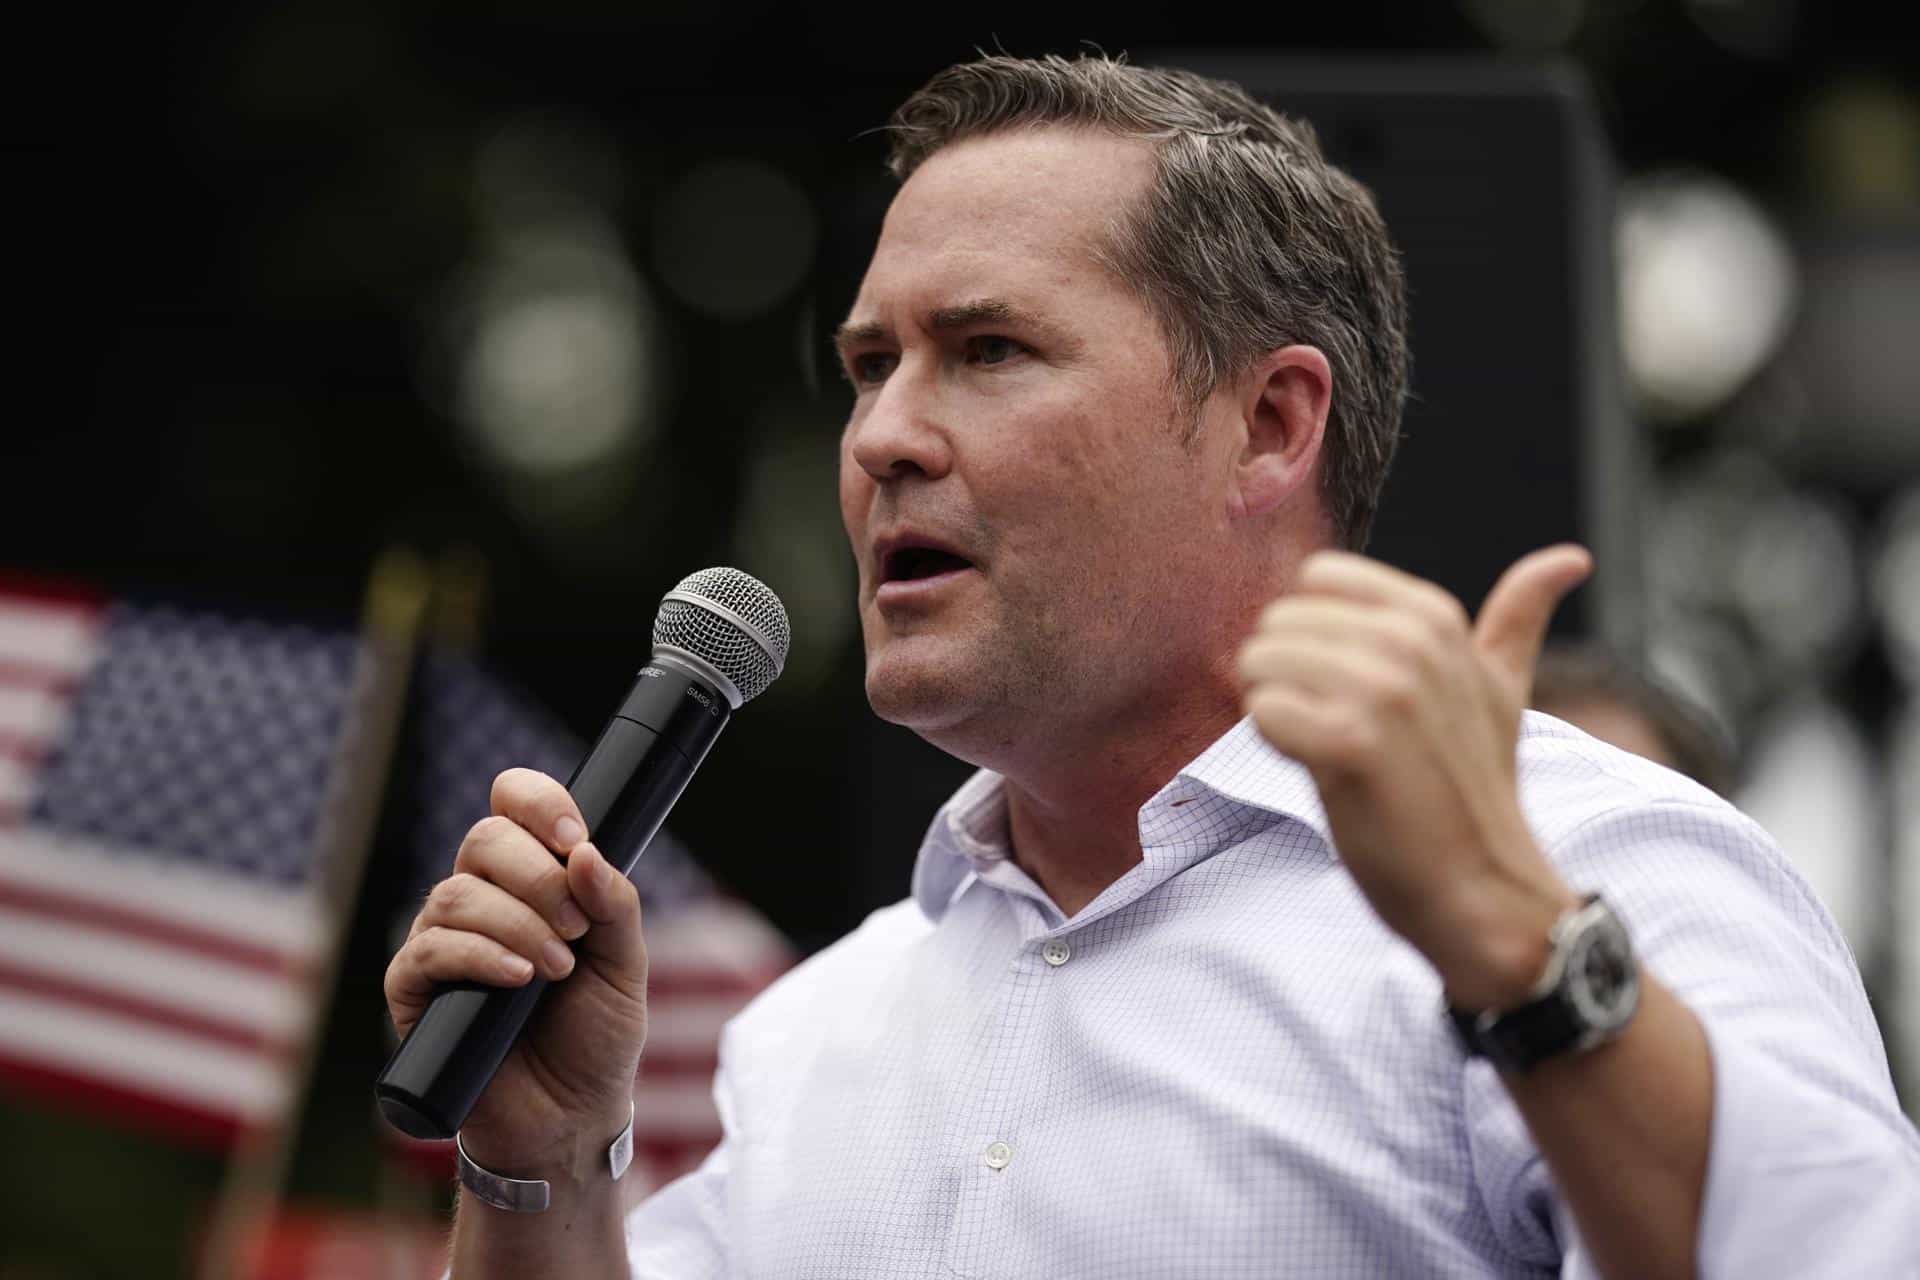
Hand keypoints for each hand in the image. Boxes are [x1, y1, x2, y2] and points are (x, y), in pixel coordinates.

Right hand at [384, 768, 647, 1173]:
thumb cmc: (596, 1037)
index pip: (514, 806)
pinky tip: (517, 979)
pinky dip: (479, 956)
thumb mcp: (626, 964)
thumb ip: (614, 905)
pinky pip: (430, 950)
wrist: (570, 1116)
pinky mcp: (414, 990)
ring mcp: (443, 942)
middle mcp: (482, 899)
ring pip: (457, 894)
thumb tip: (586, 852)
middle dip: (536, 876)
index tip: (574, 837)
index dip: (538, 803)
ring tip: (556, 970)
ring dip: (517, 924)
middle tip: (575, 929)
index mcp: (532, 879)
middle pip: (484, 839)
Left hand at [1235, 545, 1592, 1008]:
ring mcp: (1386, 691)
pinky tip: (1320, 771)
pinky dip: (1275, 744)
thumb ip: (1518, 619)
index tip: (1347, 687)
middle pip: (1279, 623)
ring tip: (1329, 753)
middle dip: (1285, 677)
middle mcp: (1413, 642)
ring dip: (1275, 711)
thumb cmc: (1474, 788)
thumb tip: (1571, 558)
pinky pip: (1265, 712)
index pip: (1316, 578)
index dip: (1311, 635)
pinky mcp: (1354, 744)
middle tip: (1336, 731)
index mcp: (1436, 618)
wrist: (1483, 889)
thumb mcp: (1502, 690)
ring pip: (1261, 663)